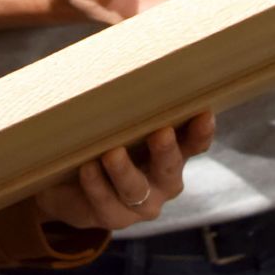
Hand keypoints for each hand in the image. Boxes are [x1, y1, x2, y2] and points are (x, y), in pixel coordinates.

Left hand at [34, 111, 215, 230]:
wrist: (71, 187)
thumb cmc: (104, 142)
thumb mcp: (120, 123)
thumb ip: (129, 102)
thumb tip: (125, 57)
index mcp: (173, 153)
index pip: (195, 144)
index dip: (201, 132)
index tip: (203, 113)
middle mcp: (163, 181)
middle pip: (170, 169)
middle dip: (165, 151)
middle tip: (160, 132)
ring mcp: (141, 204)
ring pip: (135, 190)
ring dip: (124, 171)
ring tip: (111, 153)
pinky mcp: (113, 218)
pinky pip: (105, 203)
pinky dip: (95, 184)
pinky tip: (86, 168)